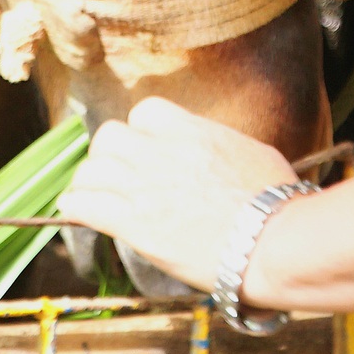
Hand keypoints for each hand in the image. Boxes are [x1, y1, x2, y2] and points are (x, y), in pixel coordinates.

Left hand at [59, 98, 298, 294]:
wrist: (271, 242)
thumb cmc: (276, 203)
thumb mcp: (253, 155)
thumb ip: (222, 147)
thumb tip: (219, 151)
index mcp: (192, 131)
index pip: (145, 112)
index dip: (141, 130)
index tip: (146, 148)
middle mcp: (160, 152)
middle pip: (108, 136)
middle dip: (109, 155)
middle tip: (116, 175)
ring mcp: (144, 186)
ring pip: (90, 169)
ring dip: (90, 183)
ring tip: (94, 197)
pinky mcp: (133, 223)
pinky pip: (83, 205)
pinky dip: (76, 208)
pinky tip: (79, 215)